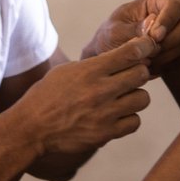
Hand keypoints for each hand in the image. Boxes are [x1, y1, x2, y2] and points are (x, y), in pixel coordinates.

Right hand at [6, 35, 154, 155]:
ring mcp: (105, 113)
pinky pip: (134, 122)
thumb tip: (123, 56)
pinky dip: (129, 118)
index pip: (130, 53)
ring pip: (143, 99)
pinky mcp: (106, 133)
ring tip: (123, 98)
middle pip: (141, 74)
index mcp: (90, 70)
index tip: (147, 46)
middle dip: (139, 72)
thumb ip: (95, 64)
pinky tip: (118, 115)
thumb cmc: (48, 95)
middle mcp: (100, 90)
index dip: (145, 46)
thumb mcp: (67, 70)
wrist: (32, 127)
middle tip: (131, 76)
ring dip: (135, 96)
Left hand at [87, 0, 179, 69]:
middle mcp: (172, 15)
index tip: (155, 37)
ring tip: (145, 61)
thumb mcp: (114, 31)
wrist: (109, 53)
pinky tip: (148, 67)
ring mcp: (178, 33)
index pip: (174, 5)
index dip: (168, 20)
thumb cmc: (110, 36)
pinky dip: (166, 65)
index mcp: (156, 1)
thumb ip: (132, 29)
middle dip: (172, 40)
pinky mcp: (178, 51)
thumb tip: (151, 27)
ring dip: (167, 55)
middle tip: (151, 52)